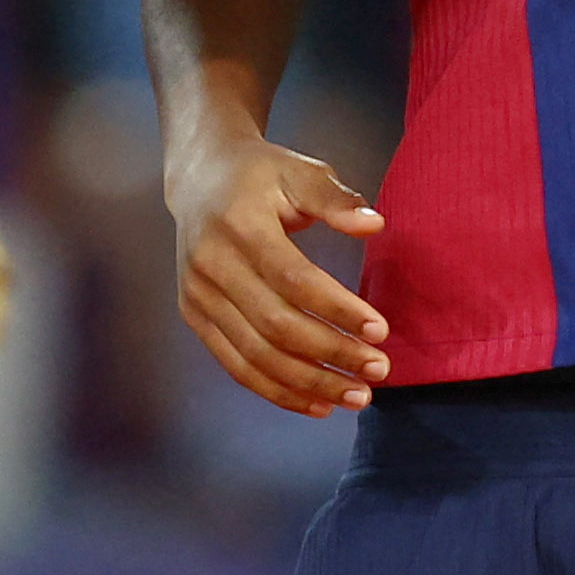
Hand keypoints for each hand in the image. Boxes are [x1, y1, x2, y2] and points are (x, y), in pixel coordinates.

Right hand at [167, 128, 388, 413]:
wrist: (199, 176)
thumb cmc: (260, 174)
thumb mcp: (299, 170)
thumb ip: (335, 199)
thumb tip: (375, 225)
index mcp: (238, 224)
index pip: (293, 279)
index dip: (336, 309)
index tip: (380, 330)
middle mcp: (210, 264)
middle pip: (275, 326)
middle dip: (331, 355)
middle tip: (378, 370)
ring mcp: (197, 295)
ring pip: (255, 356)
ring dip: (309, 384)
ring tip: (356, 396)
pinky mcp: (194, 316)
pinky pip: (237, 365)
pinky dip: (277, 391)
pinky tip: (317, 403)